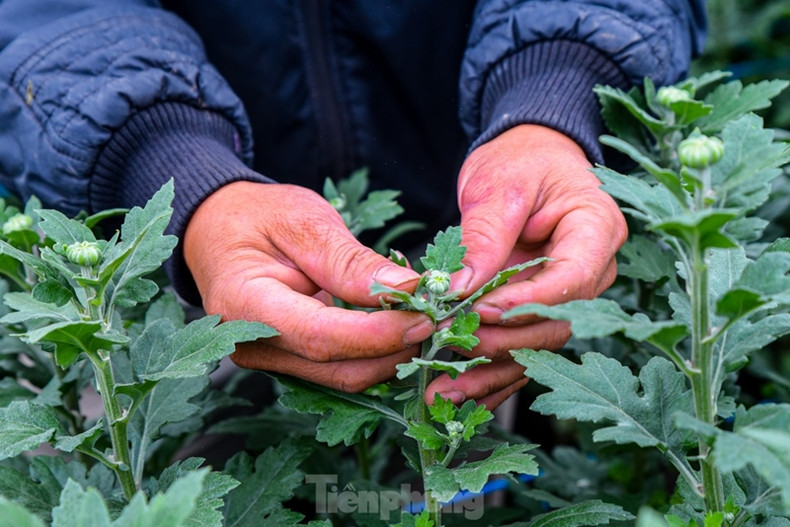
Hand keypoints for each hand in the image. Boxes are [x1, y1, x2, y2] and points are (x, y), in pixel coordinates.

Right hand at [183, 181, 433, 391]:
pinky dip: (374, 354)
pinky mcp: (287, 360)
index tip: (426, 317)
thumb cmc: (257, 216)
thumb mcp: (303, 221)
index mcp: (244, 304)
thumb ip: (350, 261)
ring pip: (342, 378)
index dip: (378, 335)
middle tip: (442, 321)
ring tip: (429, 323)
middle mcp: (252, 345)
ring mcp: (269, 359)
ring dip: (391, 358)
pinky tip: (401, 329)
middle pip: (337, 370)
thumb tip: (407, 289)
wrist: (219, 229)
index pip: (321, 337)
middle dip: (395, 352)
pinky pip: (337, 369)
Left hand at [426, 124, 627, 408]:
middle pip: (555, 322)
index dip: (526, 302)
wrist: (528, 157)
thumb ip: (486, 237)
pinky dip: (490, 372)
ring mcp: (567, 294)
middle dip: (501, 339)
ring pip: (536, 345)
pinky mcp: (539, 308)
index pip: (571, 280)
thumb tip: (462, 291)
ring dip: (491, 370)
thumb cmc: (520, 160)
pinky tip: (457, 391)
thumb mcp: (499, 186)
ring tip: (443, 387)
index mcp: (596, 231)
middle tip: (450, 342)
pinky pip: (521, 347)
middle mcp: (591, 270)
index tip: (480, 310)